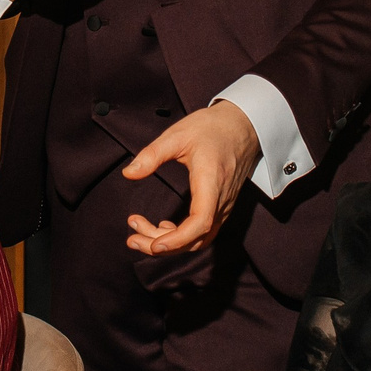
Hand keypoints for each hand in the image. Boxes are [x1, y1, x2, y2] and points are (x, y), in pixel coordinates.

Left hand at [122, 102, 261, 254]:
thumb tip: (128, 173)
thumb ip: (152, 155)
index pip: (200, 222)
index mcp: (211, 182)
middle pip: (195, 238)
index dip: (177, 239)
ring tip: (140, 232)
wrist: (242, 125)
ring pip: (199, 239)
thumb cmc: (211, 128)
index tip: (153, 245)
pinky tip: (163, 226)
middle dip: (162, 245)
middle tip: (131, 239)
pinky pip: (204, 232)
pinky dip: (182, 236)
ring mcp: (224, 206)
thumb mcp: (177, 135)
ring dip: (170, 242)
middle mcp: (221, 200)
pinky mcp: (222, 207)